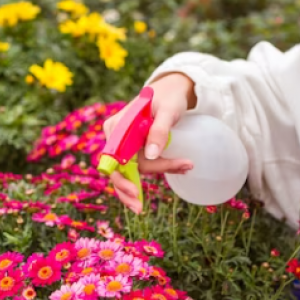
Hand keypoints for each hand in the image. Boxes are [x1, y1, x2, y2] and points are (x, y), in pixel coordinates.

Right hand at [102, 73, 197, 213]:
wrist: (172, 90)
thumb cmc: (169, 97)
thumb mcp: (167, 111)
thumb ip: (158, 131)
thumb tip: (151, 156)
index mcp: (117, 126)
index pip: (118, 158)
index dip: (122, 178)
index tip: (136, 192)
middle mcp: (115, 135)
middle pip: (119, 168)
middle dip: (130, 188)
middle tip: (140, 209)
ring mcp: (122, 143)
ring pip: (129, 170)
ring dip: (151, 177)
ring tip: (184, 167)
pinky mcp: (132, 148)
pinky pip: (137, 166)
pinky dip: (153, 172)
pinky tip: (176, 169)